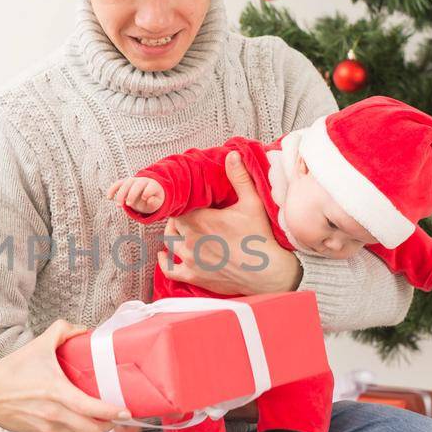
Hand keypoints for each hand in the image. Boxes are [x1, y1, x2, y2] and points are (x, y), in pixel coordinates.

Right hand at [0, 321, 125, 431]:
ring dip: (93, 430)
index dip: (113, 413)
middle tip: (115, 417)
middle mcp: (55, 415)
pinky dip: (75, 430)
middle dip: (108, 427)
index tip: (126, 412)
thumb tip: (82, 329)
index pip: (92, 409)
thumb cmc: (10, 372)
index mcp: (57, 393)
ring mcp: (48, 428)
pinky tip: (75, 418)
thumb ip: (62, 331)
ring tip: (99, 419)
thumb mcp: (38, 346)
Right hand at [107, 176, 164, 215]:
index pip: (150, 187)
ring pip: (125, 184)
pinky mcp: (125, 183)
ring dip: (121, 194)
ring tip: (119, 205)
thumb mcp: (156, 204)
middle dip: (131, 194)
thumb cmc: (152, 199)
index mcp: (153, 185)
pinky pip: (118, 184)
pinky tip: (109, 197)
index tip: (144, 198)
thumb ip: (154, 203)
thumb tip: (149, 199)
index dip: (147, 191)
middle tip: (128, 205)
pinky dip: (112, 189)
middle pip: (136, 185)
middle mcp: (142, 181)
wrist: (147, 192)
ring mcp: (133, 181)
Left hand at [161, 152, 300, 294]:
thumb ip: (239, 178)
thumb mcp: (252, 203)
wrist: (267, 273)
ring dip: (172, 235)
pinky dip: (164, 261)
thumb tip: (232, 155)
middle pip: (172, 224)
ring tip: (178, 230)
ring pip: (169, 243)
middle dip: (177, 218)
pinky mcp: (193, 276)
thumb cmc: (260, 238)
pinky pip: (170, 270)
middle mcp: (189, 240)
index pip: (177, 207)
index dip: (181, 203)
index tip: (187, 201)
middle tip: (186, 214)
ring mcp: (190, 260)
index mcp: (199, 220)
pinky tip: (164, 255)